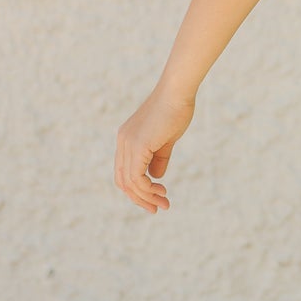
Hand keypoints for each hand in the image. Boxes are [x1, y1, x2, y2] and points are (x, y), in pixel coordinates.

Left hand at [115, 82, 196, 212]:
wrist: (178, 92)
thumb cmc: (176, 110)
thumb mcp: (166, 139)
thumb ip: (158, 158)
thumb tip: (155, 177)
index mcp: (127, 139)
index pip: (124, 171)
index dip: (138, 189)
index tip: (157, 197)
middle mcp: (123, 142)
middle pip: (123, 180)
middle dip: (140, 198)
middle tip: (158, 208)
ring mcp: (127, 144)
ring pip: (129, 182)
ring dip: (146, 197)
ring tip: (164, 203)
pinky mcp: (137, 146)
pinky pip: (136, 177)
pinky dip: (147, 189)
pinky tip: (161, 191)